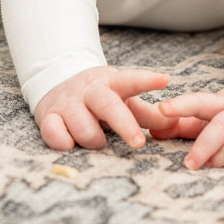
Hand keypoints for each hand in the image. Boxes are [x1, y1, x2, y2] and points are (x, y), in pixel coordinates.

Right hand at [34, 67, 169, 151]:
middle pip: (107, 105)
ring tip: (96, 140)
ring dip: (94, 140)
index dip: (147, 80)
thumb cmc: (99, 97)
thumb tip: (175, 122)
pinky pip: (54, 133)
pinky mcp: (47, 116)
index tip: (165, 80)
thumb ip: (148, 113)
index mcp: (111, 83)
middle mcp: (88, 90)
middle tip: (139, 143)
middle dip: (124, 125)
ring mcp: (67, 103)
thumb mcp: (123, 98)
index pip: (131, 80)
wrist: (55, 83)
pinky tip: (70, 143)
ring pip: (83, 127)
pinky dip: (64, 142)